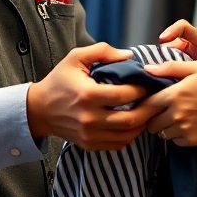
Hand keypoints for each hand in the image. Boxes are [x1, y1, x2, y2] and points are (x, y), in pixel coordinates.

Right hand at [26, 43, 156, 150]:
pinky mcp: (89, 144)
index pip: (125, 95)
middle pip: (131, 119)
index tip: (148, 83)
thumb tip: (129, 56)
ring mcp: (90, 135)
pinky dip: (130, 135)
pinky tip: (133, 123)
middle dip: (149, 110)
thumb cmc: (59, 80)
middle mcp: (90, 118)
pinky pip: (118, 144)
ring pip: (127, 135)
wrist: (39, 109)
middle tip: (156, 100)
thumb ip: (103, 51)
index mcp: (88, 95)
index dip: (142, 89)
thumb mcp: (76, 57)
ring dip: (142, 124)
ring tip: (147, 111)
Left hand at [143, 60, 196, 146]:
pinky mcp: (193, 141)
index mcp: (175, 94)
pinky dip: (177, 135)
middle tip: (161, 111)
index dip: (145, 103)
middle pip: (151, 123)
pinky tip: (185, 125)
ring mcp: (185, 129)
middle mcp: (176, 114)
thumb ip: (170, 67)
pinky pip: (175, 141)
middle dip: (153, 117)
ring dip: (165, 127)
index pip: (147, 104)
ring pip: (162, 133)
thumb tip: (147, 69)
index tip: (150, 101)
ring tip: (175, 117)